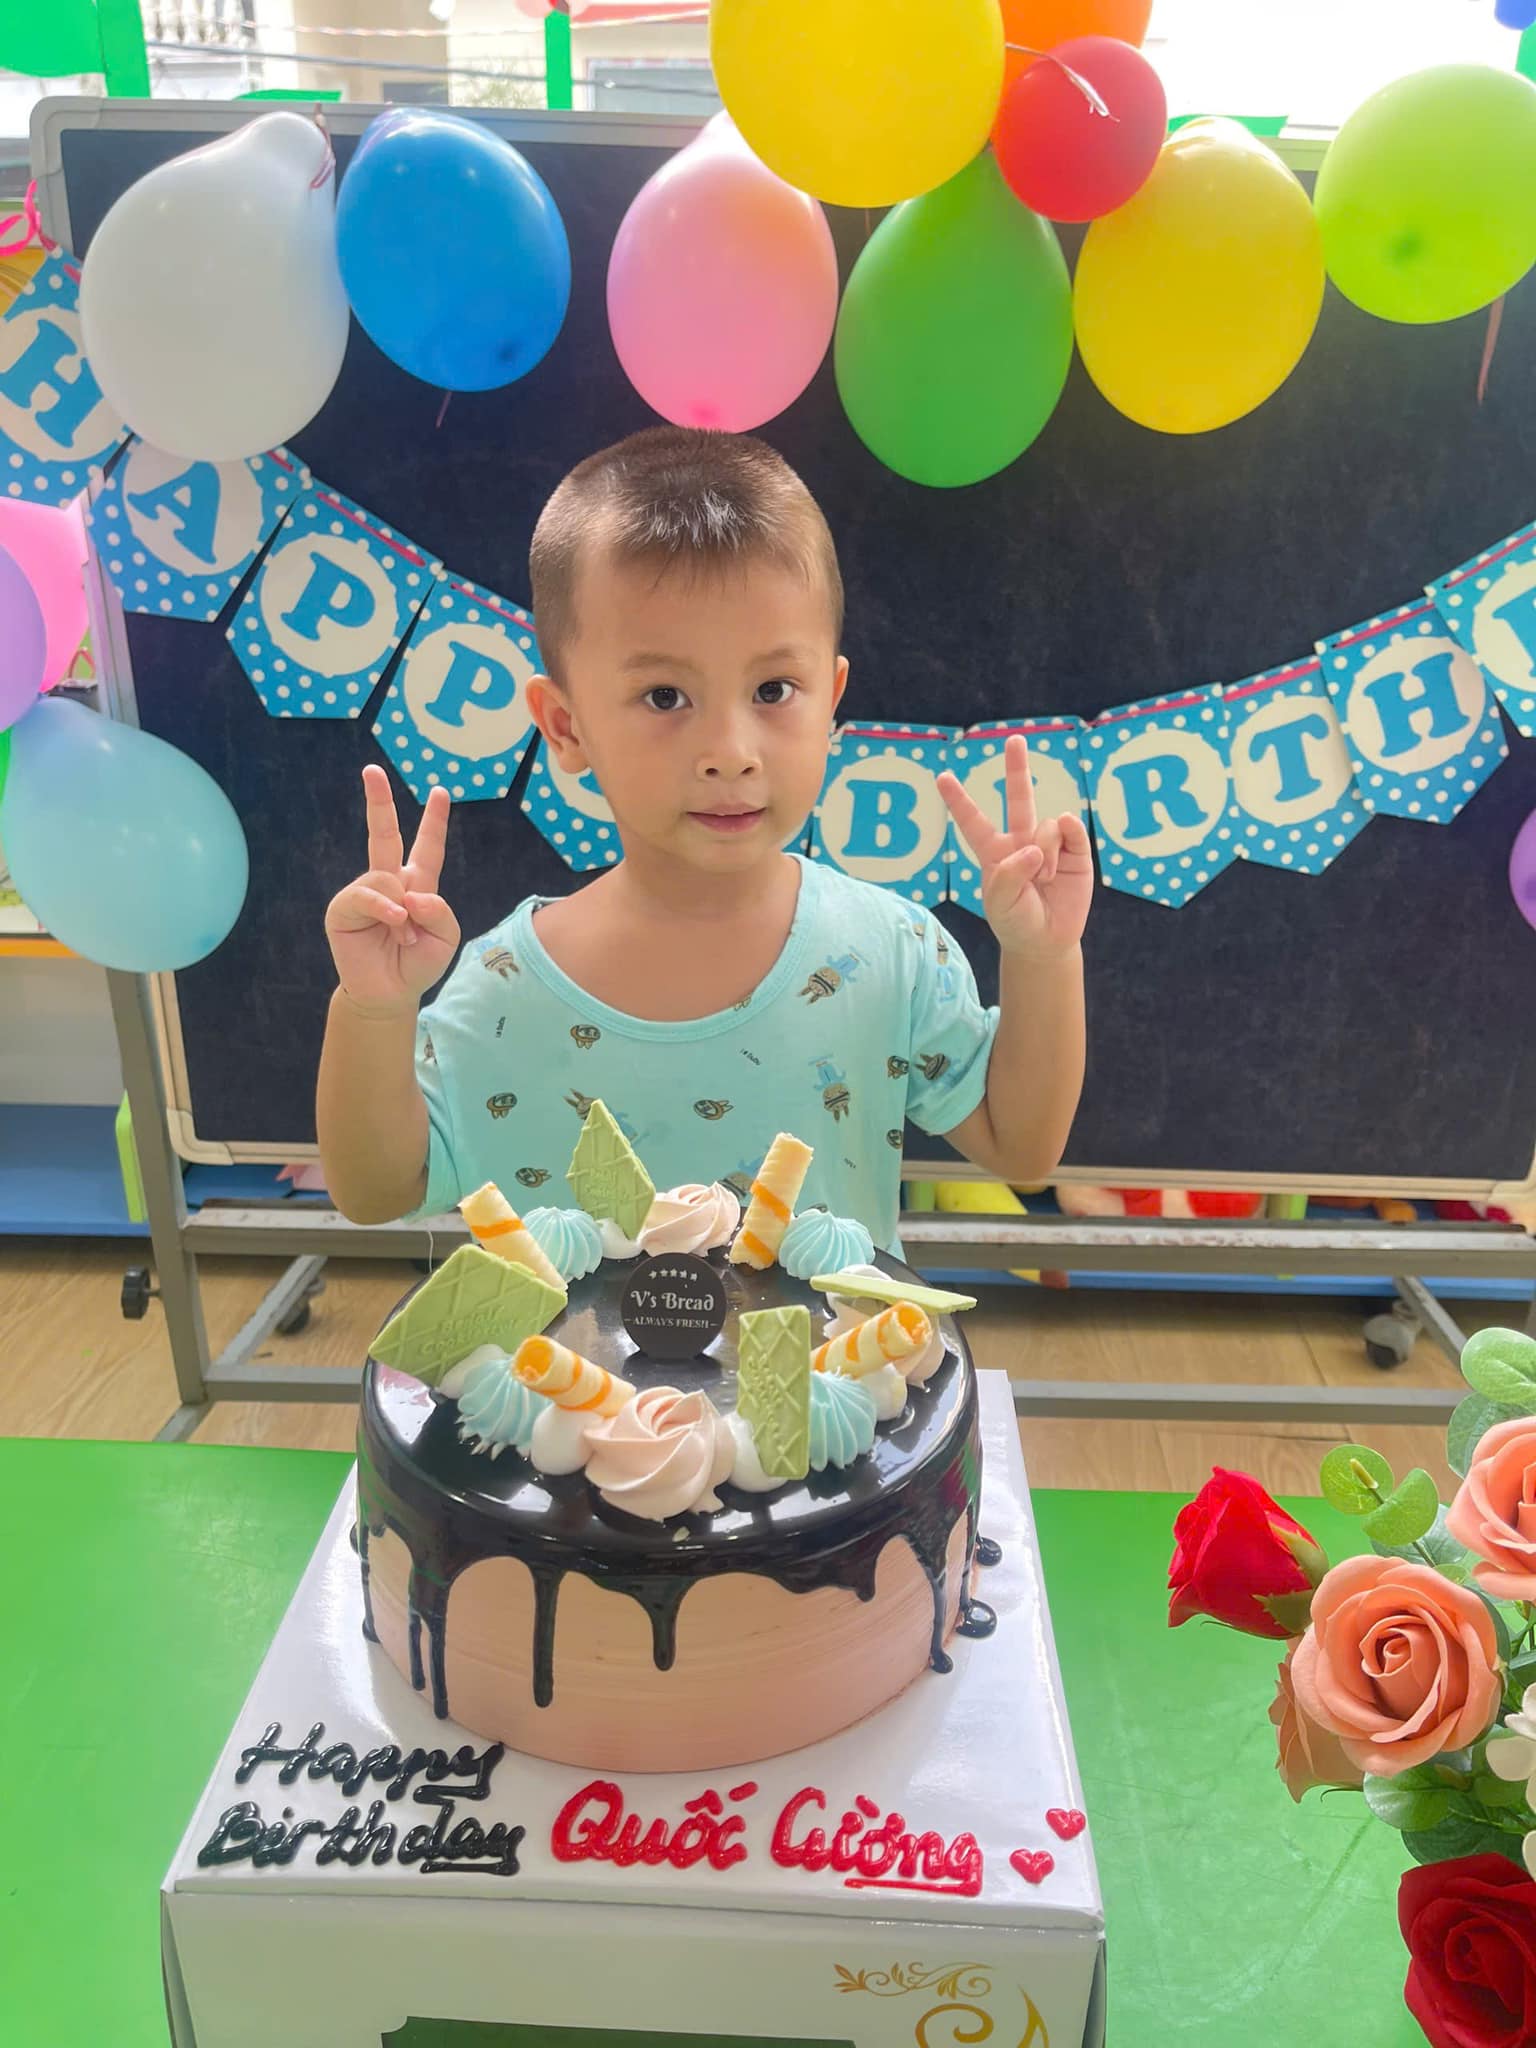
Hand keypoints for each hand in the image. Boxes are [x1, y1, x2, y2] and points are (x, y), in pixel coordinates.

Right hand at [324, 765, 459, 1012]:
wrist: (390, 993)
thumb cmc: (417, 963)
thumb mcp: (445, 938)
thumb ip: (440, 911)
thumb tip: (411, 892)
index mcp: (417, 884)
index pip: (427, 847)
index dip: (434, 821)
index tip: (440, 792)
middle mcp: (389, 882)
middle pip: (384, 834)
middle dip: (378, 801)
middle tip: (371, 770)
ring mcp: (364, 892)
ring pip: (386, 875)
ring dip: (402, 909)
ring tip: (403, 935)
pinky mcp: (343, 908)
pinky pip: (367, 893)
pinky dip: (384, 908)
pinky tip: (394, 923)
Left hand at [937, 734, 1092, 959]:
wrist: (1047, 941)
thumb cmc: (1016, 921)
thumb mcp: (1000, 903)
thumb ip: (1009, 873)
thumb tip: (1035, 846)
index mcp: (994, 852)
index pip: (973, 821)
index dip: (958, 800)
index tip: (941, 777)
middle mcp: (1021, 841)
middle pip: (1019, 798)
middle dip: (1017, 768)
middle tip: (1014, 740)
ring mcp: (1049, 843)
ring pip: (1046, 824)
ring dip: (1044, 854)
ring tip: (1043, 880)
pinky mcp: (1075, 850)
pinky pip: (1070, 827)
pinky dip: (1066, 839)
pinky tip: (1061, 860)